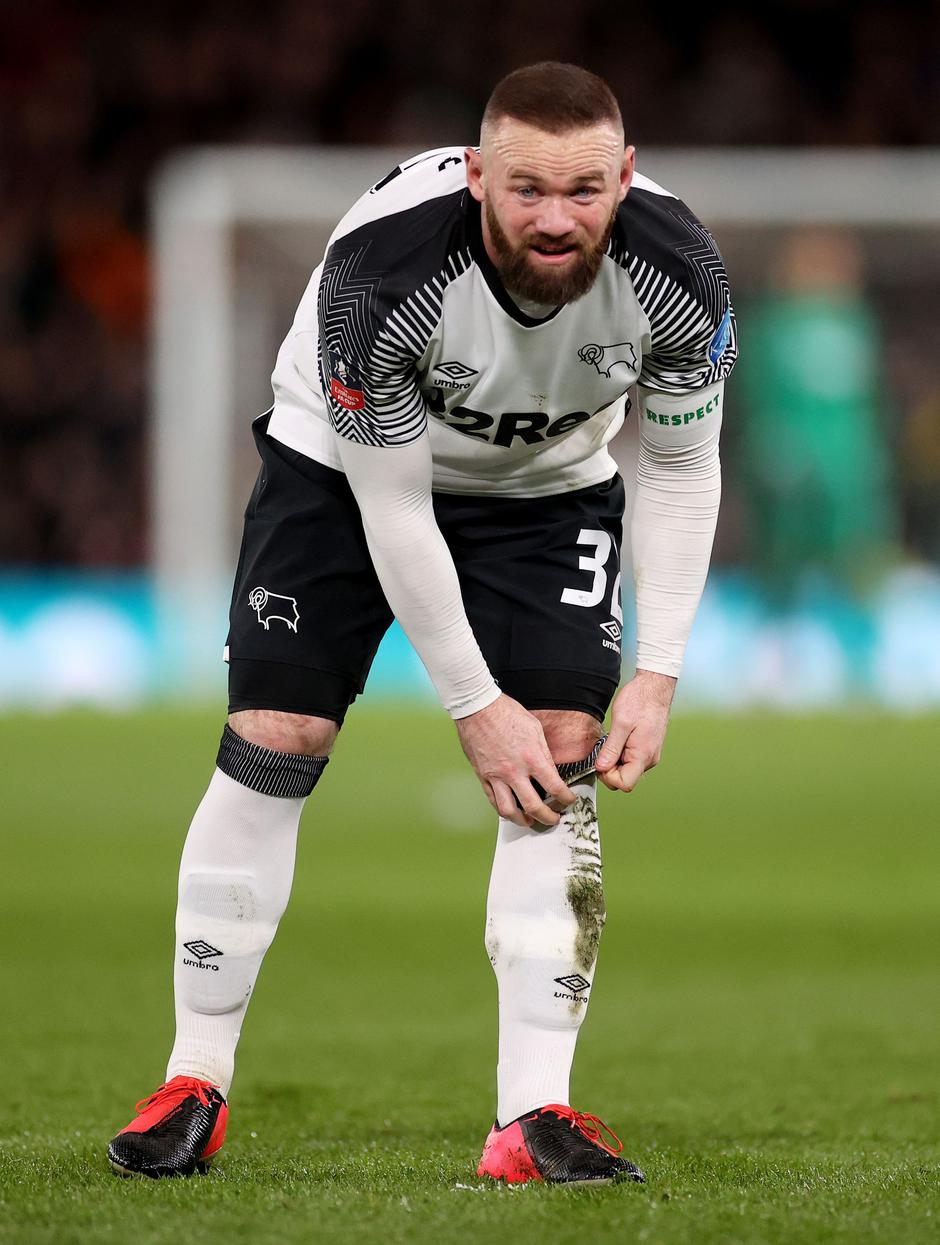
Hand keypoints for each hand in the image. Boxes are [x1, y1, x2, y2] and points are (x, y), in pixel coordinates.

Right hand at [455, 694, 575, 827]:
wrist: (478, 707)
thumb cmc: (507, 713)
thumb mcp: (535, 729)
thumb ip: (544, 754)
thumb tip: (550, 773)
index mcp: (532, 757)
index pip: (555, 787)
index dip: (566, 798)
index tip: (569, 801)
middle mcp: (514, 771)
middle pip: (534, 806)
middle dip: (547, 817)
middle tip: (554, 819)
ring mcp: (496, 775)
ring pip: (509, 810)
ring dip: (522, 820)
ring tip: (530, 821)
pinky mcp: (482, 775)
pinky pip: (493, 800)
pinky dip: (503, 809)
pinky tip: (511, 810)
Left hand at [595, 669, 676, 792]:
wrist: (654, 687)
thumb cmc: (640, 701)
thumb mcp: (620, 723)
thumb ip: (611, 749)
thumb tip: (601, 768)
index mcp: (643, 755)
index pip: (625, 784)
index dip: (608, 776)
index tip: (601, 761)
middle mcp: (649, 759)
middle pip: (625, 779)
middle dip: (610, 769)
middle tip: (604, 748)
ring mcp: (649, 754)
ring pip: (627, 770)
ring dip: (615, 760)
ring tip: (612, 740)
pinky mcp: (647, 748)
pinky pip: (631, 760)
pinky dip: (621, 754)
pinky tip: (618, 739)